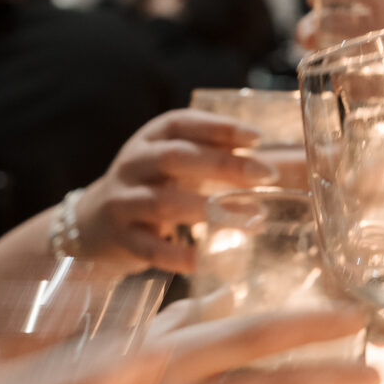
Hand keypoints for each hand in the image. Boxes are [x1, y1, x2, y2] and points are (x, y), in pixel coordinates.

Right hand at [76, 111, 276, 271]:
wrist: (93, 222)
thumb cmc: (154, 185)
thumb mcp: (180, 162)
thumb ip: (224, 158)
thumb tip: (290, 160)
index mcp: (152, 138)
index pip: (184, 123)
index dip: (220, 128)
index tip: (257, 138)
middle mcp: (134, 163)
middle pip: (176, 158)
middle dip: (223, 164)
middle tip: (265, 174)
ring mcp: (123, 200)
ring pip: (162, 202)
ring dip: (208, 210)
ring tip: (249, 218)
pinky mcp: (119, 237)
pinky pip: (148, 247)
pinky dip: (175, 254)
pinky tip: (202, 260)